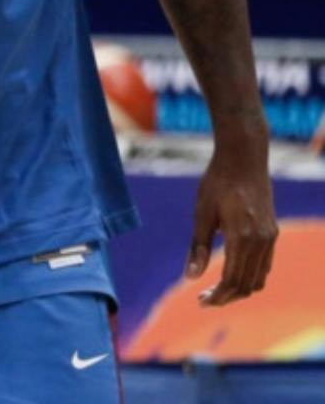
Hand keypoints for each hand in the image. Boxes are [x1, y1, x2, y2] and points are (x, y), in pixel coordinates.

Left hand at [186, 142, 277, 305]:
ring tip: (216, 290)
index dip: (217, 296)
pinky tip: (231, 273)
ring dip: (239, 289)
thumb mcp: (201, 214)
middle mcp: (261, 241)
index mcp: (242, 238)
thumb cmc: (217, 183)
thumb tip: (189, 277)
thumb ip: (198, 247)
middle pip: (247, 285)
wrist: (244, 159)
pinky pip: (265, 264)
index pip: (232, 281)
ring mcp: (270, 237)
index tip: (199, 301)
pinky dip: (250, 276)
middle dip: (227, 297)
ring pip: (259, 277)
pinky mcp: (272, 232)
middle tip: (203, 299)